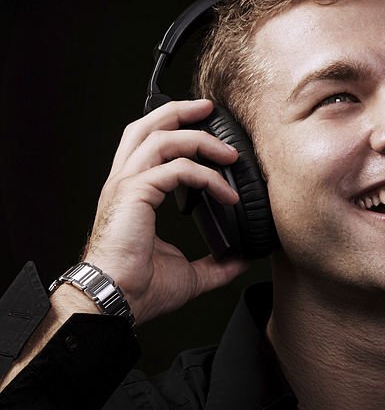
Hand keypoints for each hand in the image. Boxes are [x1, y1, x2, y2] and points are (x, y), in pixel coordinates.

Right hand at [81, 99, 249, 324]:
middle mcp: (125, 182)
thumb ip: (216, 263)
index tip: (206, 132)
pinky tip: (227, 194)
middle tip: (210, 109)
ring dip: (201, 140)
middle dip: (181, 112)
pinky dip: (207, 177)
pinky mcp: (135, 193)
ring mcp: (128, 185)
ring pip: (162, 138)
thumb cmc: (139, 287)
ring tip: (230, 155)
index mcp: (132, 193)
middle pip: (147, 127)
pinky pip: (177, 169)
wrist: (118, 299)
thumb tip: (241, 259)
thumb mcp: (190, 273)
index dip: (175, 131)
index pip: (148, 145)